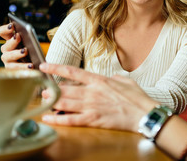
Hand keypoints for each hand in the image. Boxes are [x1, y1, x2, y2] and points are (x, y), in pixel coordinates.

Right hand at [0, 23, 32, 68]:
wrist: (35, 62)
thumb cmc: (31, 49)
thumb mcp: (30, 42)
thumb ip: (28, 37)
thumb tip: (28, 32)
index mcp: (9, 40)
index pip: (2, 32)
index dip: (5, 29)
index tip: (12, 25)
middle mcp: (6, 49)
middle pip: (5, 45)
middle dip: (12, 40)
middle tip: (19, 36)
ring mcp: (7, 59)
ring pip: (8, 56)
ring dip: (16, 53)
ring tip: (25, 51)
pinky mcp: (11, 68)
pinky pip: (15, 68)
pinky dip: (23, 67)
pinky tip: (31, 65)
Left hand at [40, 63, 158, 131]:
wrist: (144, 113)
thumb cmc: (137, 98)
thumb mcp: (126, 81)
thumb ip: (115, 78)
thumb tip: (111, 78)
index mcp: (99, 80)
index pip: (72, 72)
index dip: (56, 68)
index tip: (44, 66)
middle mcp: (92, 92)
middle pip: (65, 89)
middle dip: (51, 89)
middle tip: (43, 90)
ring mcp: (91, 106)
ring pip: (64, 102)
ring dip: (52, 101)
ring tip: (43, 101)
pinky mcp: (93, 120)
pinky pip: (71, 119)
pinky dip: (58, 118)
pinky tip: (48, 117)